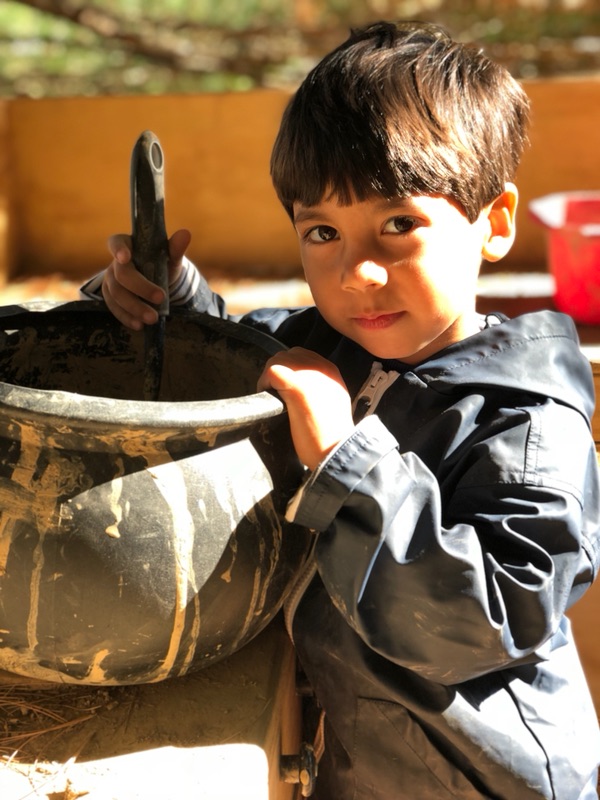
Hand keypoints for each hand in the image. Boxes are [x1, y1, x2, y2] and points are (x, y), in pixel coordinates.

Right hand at [102, 228, 191, 328]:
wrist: (159, 282)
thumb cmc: (163, 264)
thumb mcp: (171, 257)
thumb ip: (175, 248)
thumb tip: (185, 234)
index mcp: (127, 245)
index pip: (116, 242)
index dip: (118, 249)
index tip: (125, 258)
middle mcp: (115, 262)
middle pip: (121, 274)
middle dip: (140, 288)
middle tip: (160, 298)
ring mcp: (110, 280)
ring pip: (116, 294)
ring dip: (134, 307)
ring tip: (152, 318)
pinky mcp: (110, 297)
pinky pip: (114, 308)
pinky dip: (126, 317)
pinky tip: (139, 325)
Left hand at [257, 348, 354, 470]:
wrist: (336, 448)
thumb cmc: (332, 434)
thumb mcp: (333, 401)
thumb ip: (319, 388)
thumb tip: (301, 387)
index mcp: (330, 370)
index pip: (302, 356)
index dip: (290, 371)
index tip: (285, 388)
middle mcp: (319, 366)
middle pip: (288, 355)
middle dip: (278, 372)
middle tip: (276, 393)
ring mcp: (306, 372)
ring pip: (277, 361)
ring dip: (270, 378)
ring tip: (273, 398)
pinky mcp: (293, 382)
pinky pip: (270, 372)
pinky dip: (264, 384)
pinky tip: (270, 400)